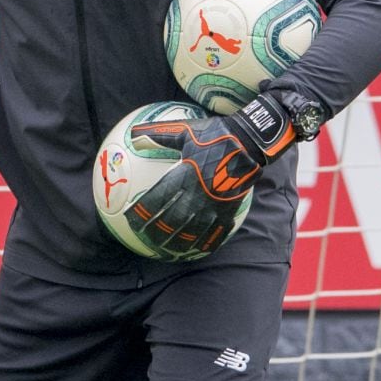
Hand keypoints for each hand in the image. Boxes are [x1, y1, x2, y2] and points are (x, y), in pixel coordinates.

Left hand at [123, 95, 293, 259]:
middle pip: (171, 221)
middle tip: (145, 239)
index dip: (142, 212)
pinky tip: (199, 250)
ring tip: (168, 250)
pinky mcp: (228, 209)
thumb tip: (131, 134)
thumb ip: (157, 135)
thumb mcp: (184, 131)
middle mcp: (196, 194)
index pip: (157, 199)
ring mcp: (213, 205)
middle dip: (156, 232)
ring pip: (192, 231)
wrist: (250, 142)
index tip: (130, 219)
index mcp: (183, 176)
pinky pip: (216, 232)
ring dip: (178, 242)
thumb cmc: (215, 134)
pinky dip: (206, 243)